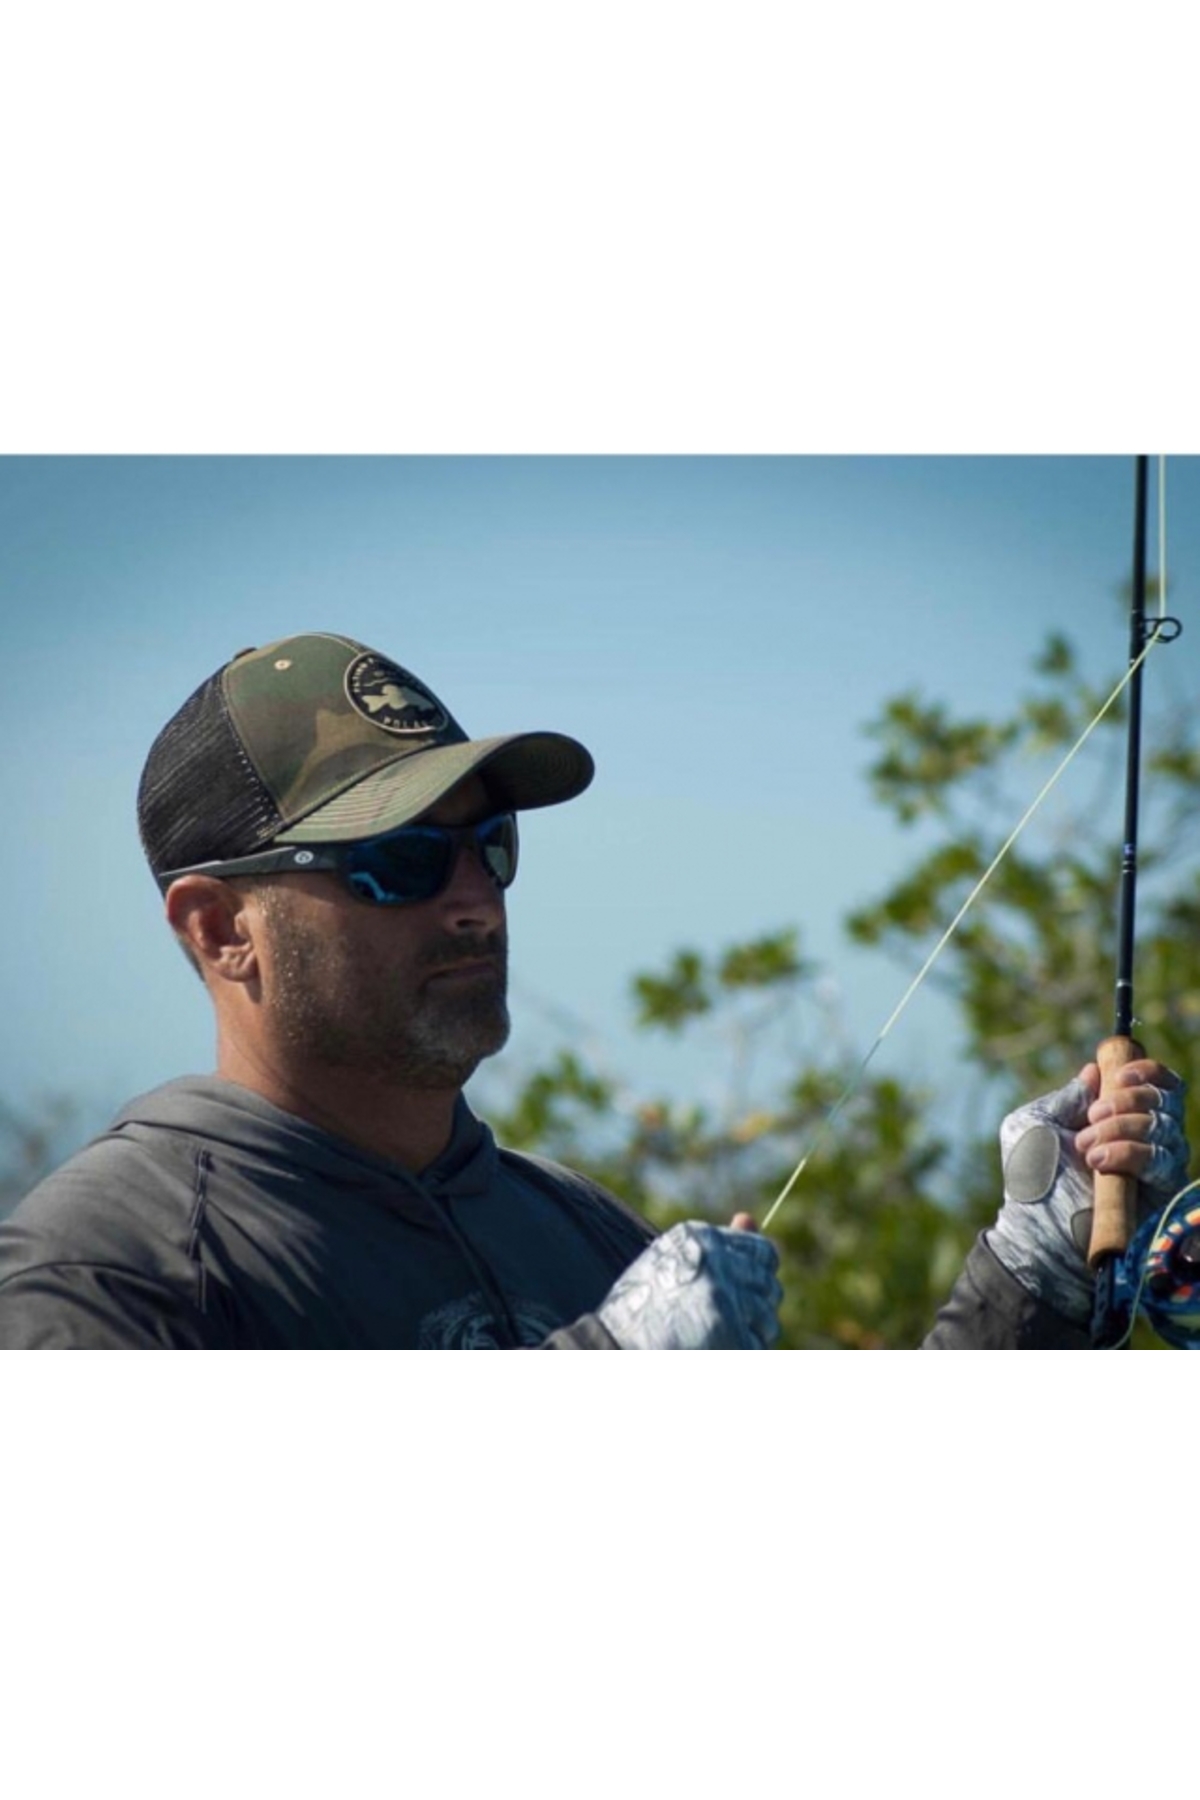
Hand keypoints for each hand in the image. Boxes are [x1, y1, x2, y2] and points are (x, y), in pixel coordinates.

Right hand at [597, 1215, 782, 1349]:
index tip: (738, 1293)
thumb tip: (749, 1219)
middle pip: (770, 1287)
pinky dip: (739, 1354)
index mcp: (703, 1238)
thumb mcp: (672, 1261)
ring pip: (768, 1321)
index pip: (763, 1254)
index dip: (755, 1277)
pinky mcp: (733, 1338)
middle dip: (754, 1307)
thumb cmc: (641, 1307)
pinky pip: (756, 1348)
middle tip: (720, 1322)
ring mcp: (728, 1302)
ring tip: (711, 1339)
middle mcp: (719, 1263)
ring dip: (749, 1334)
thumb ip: (718, 1244)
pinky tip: (711, 1354)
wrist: (612, 1348)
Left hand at [988, 1058, 1188, 1324]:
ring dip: (1123, 1129)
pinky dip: (1130, 1153)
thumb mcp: (1036, 1124)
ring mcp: (1155, 1166)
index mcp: (1117, 1116)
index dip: (1147, 1072)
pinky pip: (1164, 1161)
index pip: (1155, 1084)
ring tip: (1086, 1149)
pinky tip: (1099, 1161)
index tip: (1119, 1074)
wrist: (1036, 1230)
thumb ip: (1066, 1097)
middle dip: (1128, 1101)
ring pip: (1165, 1128)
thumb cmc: (1032, 1177)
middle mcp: (1144, 1137)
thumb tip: (1093, 1070)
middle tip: (1092, 1119)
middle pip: (1166, 1100)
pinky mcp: (1161, 1193)